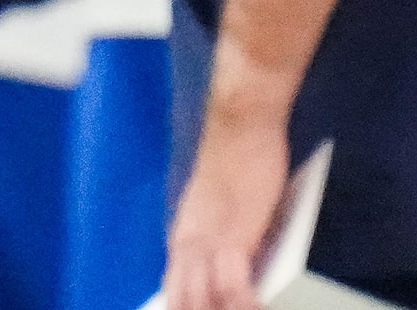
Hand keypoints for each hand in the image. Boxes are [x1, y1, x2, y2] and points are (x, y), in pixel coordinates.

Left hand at [164, 102, 291, 309]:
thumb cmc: (236, 159)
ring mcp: (207, 240)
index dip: (182, 308)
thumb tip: (234, 260)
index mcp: (181, 236)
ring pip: (202, 298)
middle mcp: (186, 242)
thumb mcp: (219, 207)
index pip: (174, 288)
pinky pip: (233, 284)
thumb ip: (220, 234)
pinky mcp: (233, 235)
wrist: (240, 126)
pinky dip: (243, 304)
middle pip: (182, 299)